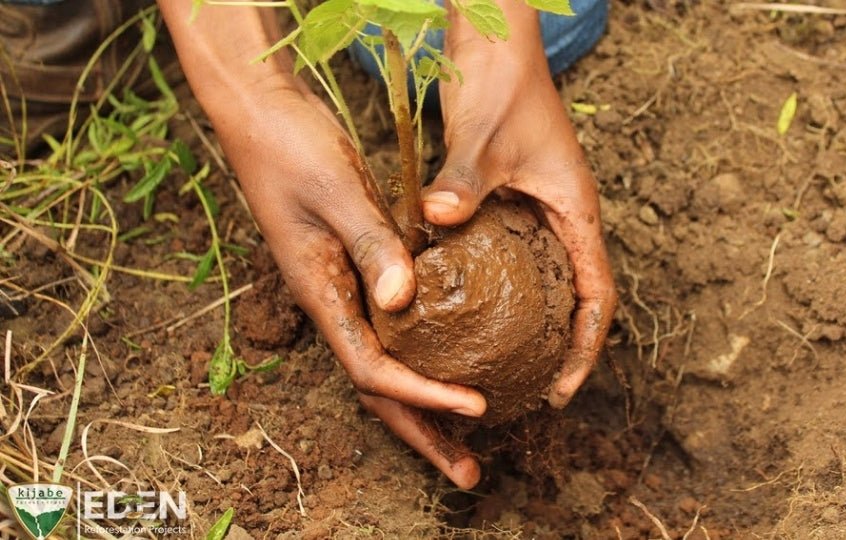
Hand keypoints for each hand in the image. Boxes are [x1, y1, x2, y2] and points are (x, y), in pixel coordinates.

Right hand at [157, 1, 485, 488]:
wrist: (260, 114)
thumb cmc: (292, 148)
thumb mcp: (337, 192)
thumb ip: (372, 245)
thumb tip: (404, 300)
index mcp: (321, 293)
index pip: (372, 369)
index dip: (423, 397)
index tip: (475, 409)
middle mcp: (331, 302)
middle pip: (377, 390)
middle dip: (422, 434)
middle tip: (469, 476)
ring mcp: (341, 288)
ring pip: (384, 364)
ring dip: (423, 406)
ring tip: (468, 439)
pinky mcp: (354, 266)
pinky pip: (389, 328)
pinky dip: (421, 357)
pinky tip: (452, 360)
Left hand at [425, 2, 616, 407]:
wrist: (496, 44)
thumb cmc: (504, 84)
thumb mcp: (482, 137)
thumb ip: (463, 180)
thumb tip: (437, 218)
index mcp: (575, 211)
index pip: (598, 297)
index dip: (586, 349)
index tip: (563, 390)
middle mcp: (562, 218)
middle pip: (577, 300)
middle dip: (562, 351)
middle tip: (529, 393)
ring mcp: (537, 212)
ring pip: (547, 284)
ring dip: (534, 328)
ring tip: (501, 369)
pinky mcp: (509, 203)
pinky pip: (515, 262)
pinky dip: (502, 294)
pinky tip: (466, 315)